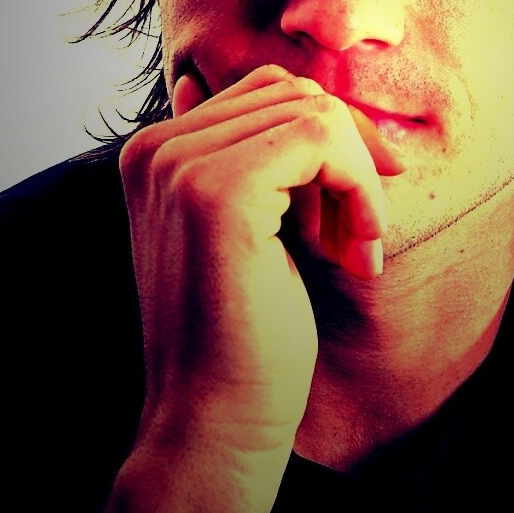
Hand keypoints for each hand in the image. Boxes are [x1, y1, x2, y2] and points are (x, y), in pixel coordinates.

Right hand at [88, 64, 403, 512]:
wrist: (216, 420)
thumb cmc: (244, 333)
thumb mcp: (249, 229)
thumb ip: (253, 161)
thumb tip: (299, 102)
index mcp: (154, 153)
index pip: (267, 92)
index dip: (331, 142)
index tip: (356, 209)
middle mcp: (156, 148)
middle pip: (294, 94)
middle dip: (348, 158)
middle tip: (359, 236)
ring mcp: (180, 166)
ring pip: (315, 113)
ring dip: (359, 181)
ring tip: (355, 249)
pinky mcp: (218, 192)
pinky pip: (322, 137)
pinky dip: (358, 187)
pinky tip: (355, 250)